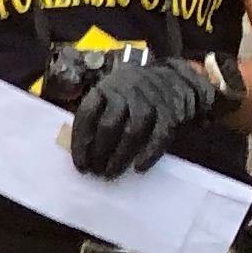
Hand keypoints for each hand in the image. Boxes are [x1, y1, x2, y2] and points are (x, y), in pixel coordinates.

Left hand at [69, 58, 217, 176]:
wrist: (171, 79)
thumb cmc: (130, 95)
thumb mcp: (109, 96)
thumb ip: (96, 118)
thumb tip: (82, 152)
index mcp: (104, 89)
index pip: (86, 114)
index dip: (80, 141)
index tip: (80, 163)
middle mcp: (125, 93)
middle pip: (109, 125)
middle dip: (99, 152)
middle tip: (96, 171)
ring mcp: (148, 102)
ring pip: (132, 131)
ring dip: (120, 156)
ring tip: (111, 173)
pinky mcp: (169, 113)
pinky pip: (159, 136)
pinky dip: (148, 153)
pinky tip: (138, 167)